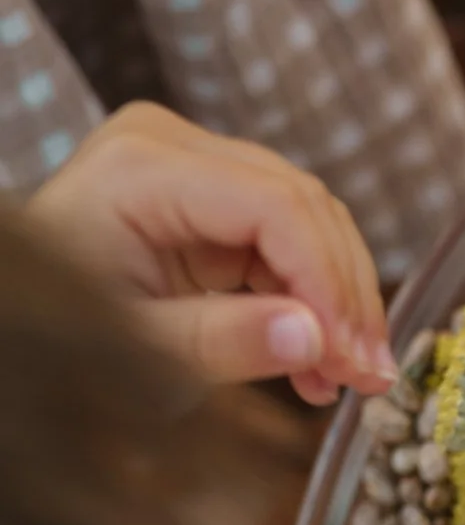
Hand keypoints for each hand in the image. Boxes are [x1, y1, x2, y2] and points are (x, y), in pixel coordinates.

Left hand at [24, 107, 391, 401]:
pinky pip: (280, 239)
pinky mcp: (205, 196)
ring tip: (348, 378)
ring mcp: (190, 164)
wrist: (17, 324)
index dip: (327, 281)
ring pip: (305, 219)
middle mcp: (170, 146)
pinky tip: (317, 361)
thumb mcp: (136, 352)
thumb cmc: (56, 334)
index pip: (274, 206)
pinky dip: (305, 299)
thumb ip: (224, 342)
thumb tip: (316, 339)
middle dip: (343, 294)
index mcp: (141, 169)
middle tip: (370, 374)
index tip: (354, 357)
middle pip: (300, 204)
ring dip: (335, 300)